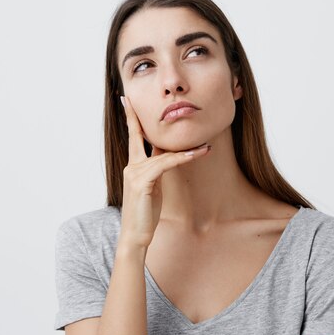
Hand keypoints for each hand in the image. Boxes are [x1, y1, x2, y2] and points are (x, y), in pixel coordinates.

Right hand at [118, 95, 210, 247]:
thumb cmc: (145, 213)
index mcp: (134, 167)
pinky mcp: (142, 182)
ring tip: (206, 146)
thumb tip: (169, 156)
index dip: (133, 120)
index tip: (127, 102)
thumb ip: (157, 169)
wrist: (135, 236)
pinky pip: (165, 164)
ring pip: (162, 152)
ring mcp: (135, 174)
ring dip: (187, 149)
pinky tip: (196, 154)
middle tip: (130, 98)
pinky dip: (182, 158)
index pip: (134, 138)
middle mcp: (131, 167)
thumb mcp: (153, 187)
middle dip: (134, 116)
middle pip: (135, 135)